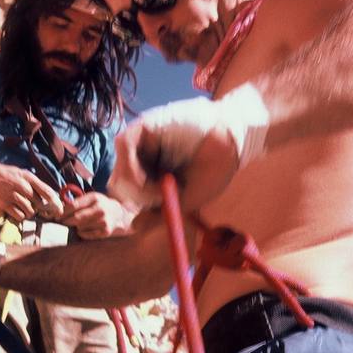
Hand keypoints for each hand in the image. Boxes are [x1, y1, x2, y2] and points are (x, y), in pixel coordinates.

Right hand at [0, 160, 59, 221]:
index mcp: (28, 177)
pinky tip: (16, 210)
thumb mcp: (22, 173)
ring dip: (29, 212)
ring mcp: (13, 195)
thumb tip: (49, 195)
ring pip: (30, 211)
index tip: (60, 210)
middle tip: (36, 207)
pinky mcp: (4, 204)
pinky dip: (20, 215)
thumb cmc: (6, 174)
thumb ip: (34, 183)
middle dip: (40, 208)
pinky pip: (19, 216)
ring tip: (24, 207)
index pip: (47, 192)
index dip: (56, 203)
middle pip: (39, 204)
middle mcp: (22, 186)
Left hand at [61, 192, 135, 238]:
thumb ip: (77, 202)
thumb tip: (58, 208)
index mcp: (94, 198)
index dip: (62, 212)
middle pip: (76, 217)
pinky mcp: (105, 231)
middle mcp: (100, 208)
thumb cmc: (101, 205)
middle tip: (62, 223)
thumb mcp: (91, 198)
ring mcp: (103, 221)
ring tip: (77, 225)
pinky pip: (86, 235)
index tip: (56, 216)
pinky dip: (82, 233)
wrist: (120, 215)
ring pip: (80, 227)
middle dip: (66, 221)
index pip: (73, 205)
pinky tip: (83, 230)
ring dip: (75, 227)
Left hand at [108, 122, 238, 212]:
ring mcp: (142, 142)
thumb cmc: (214, 169)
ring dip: (137, 187)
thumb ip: (160, 213)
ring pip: (119, 169)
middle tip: (160, 200)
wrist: (232, 142)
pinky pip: (124, 146)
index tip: (155, 210)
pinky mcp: (144, 126)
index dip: (137, 205)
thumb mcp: (186, 199)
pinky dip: (132, 167)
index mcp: (152, 174)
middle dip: (136, 198)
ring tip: (163, 189)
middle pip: (119, 183)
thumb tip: (134, 226)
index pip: (127, 193)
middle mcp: (143, 157)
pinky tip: (152, 177)